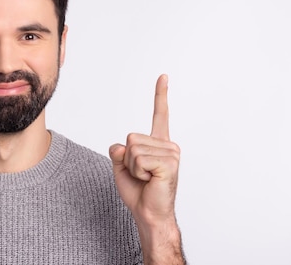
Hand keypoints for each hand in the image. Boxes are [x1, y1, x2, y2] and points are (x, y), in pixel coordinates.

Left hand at [109, 74, 180, 225]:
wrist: (148, 214)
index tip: (163, 76)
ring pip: (132, 149)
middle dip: (127, 160)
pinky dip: (137, 172)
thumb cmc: (138, 192)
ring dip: (132, 167)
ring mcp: (171, 153)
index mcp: (158, 144)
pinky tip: (150, 181)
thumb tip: (121, 145)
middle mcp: (168, 145)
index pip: (159, 115)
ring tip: (146, 179)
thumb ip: (119, 151)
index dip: (160, 95)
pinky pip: (138, 159)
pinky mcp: (169, 163)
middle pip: (130, 138)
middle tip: (141, 176)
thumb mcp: (121, 167)